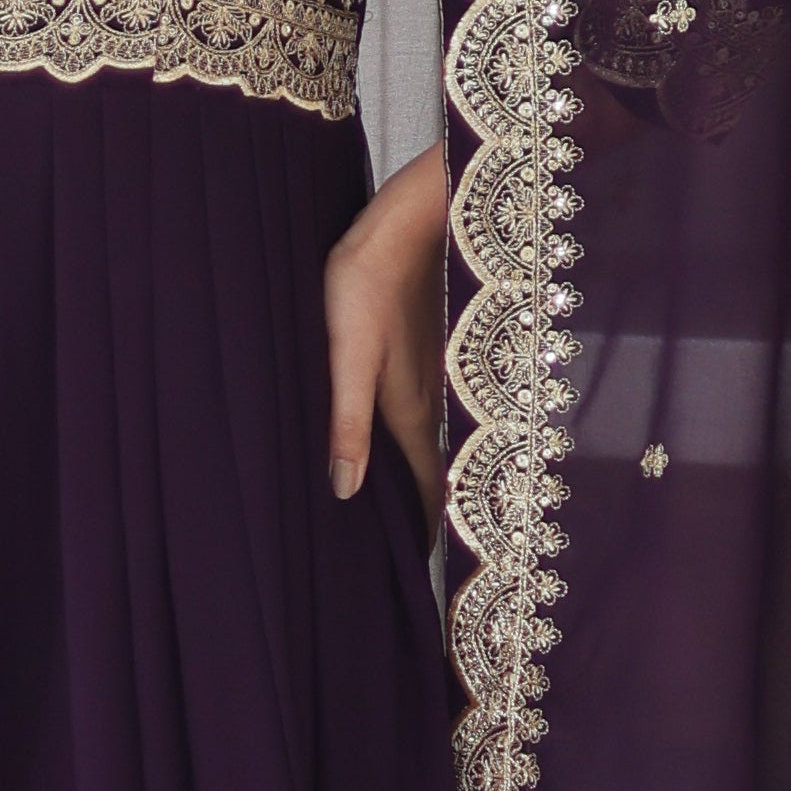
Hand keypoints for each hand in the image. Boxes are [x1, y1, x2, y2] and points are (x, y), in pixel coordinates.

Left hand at [325, 143, 446, 533]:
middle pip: (444, 468)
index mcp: (413, 411)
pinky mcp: (439, 348)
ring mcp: (443, 374)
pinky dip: (443, 434)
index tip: (439, 571)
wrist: (408, 219)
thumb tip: (342, 490)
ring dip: (446, 470)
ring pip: (447, 438)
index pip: (429, 487)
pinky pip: (447, 408)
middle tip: (445, 550)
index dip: (434, 528)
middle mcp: (437, 400)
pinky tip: (429, 433)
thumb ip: (347, 424)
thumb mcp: (348, 359)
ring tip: (439, 505)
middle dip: (446, 508)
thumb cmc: (367, 284)